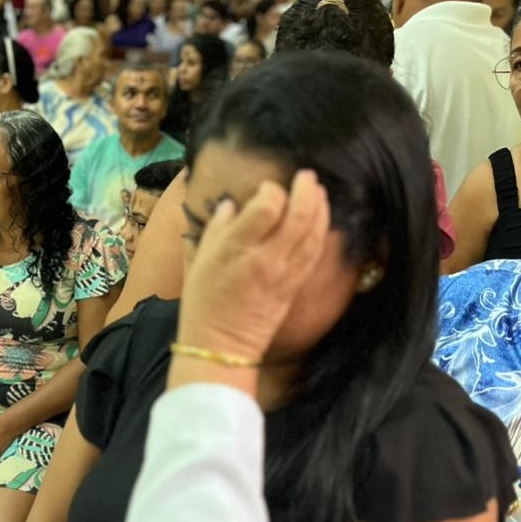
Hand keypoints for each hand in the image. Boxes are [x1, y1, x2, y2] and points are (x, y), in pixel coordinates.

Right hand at [178, 170, 329, 362]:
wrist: (219, 346)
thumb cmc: (202, 303)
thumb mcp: (198, 262)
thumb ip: (216, 229)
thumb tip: (231, 205)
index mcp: (235, 249)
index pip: (267, 207)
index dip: (272, 190)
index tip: (267, 187)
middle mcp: (264, 258)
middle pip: (298, 216)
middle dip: (306, 190)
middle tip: (307, 175)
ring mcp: (283, 273)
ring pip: (312, 233)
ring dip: (320, 207)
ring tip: (319, 190)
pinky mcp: (294, 287)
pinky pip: (314, 254)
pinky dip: (322, 232)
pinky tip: (322, 219)